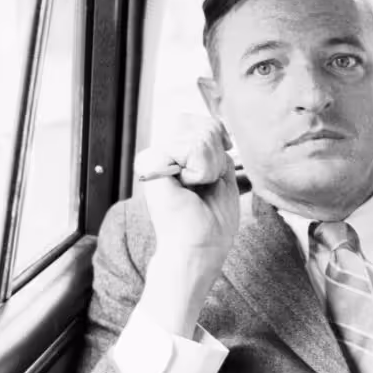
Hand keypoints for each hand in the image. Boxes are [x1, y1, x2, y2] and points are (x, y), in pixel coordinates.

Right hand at [132, 115, 239, 335]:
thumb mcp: (222, 175)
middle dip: (217, 152)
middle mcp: (162, 154)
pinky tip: (190, 187)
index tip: (219, 166)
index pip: (201, 123)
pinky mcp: (150, 165)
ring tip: (199, 187)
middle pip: (200, 124)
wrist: (200, 249)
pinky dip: (201, 168)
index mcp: (177, 157)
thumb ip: (215, 149)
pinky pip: (190, 147)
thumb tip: (215, 126)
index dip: (219, 136)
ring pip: (198, 134)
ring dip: (211, 163)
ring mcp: (155, 158)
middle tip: (207, 183)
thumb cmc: (213, 222)